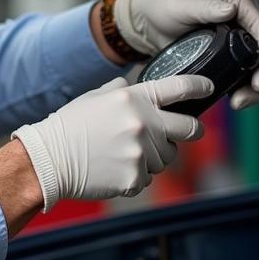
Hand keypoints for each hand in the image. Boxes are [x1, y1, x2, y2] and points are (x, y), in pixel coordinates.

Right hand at [12, 74, 211, 210]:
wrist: (49, 159)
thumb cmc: (69, 126)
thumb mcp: (95, 97)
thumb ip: (120, 89)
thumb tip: (131, 82)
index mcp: (133, 98)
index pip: (179, 88)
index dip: (199, 87)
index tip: (209, 88)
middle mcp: (142, 123)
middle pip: (188, 128)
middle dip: (192, 130)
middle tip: (190, 131)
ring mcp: (141, 152)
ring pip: (166, 157)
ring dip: (154, 156)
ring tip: (123, 153)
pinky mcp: (135, 177)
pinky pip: (148, 178)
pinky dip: (135, 176)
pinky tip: (113, 168)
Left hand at [114, 0, 258, 108]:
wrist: (148, 22)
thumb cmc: (163, 6)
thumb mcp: (180, 5)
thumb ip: (204, 7)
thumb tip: (231, 11)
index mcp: (238, 2)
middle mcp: (245, 19)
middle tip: (255, 89)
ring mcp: (240, 38)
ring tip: (241, 102)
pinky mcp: (232, 56)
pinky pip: (249, 73)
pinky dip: (249, 88)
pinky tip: (236, 100)